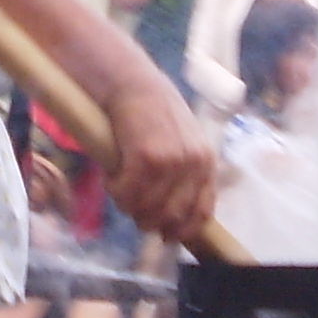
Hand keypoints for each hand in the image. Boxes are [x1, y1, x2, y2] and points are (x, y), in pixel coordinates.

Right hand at [98, 72, 218, 247]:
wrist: (131, 82)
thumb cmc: (152, 113)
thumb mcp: (182, 142)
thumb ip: (184, 174)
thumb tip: (170, 216)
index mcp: (206, 162)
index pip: (202, 213)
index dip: (181, 231)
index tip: (165, 236)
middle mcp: (194, 164)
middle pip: (171, 217)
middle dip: (148, 220)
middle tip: (133, 210)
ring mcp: (171, 162)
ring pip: (146, 208)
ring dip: (128, 204)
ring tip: (120, 188)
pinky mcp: (145, 159)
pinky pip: (126, 193)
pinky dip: (115, 190)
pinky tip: (111, 176)